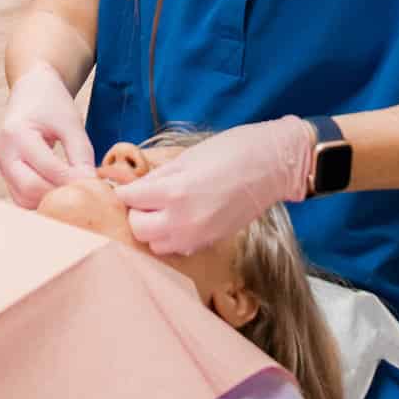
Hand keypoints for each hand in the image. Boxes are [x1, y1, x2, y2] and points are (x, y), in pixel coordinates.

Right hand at [0, 62, 95, 208]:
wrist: (32, 90)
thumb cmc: (51, 103)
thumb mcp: (71, 123)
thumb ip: (81, 154)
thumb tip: (90, 185)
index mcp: (15, 133)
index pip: (47, 168)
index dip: (73, 181)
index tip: (96, 187)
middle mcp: (1, 151)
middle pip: (30, 189)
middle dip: (60, 195)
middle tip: (86, 195)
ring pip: (24, 198)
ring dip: (50, 200)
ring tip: (75, 193)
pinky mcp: (4, 173)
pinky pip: (21, 196)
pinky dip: (41, 198)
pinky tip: (60, 191)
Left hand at [117, 116, 314, 255]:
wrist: (272, 166)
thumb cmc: (232, 151)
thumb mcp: (188, 157)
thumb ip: (158, 176)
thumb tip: (134, 186)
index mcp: (175, 192)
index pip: (130, 200)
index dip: (126, 190)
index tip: (126, 185)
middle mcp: (183, 221)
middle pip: (138, 229)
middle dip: (136, 212)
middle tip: (144, 198)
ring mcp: (198, 236)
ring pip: (156, 245)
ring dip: (152, 229)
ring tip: (162, 209)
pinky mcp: (210, 243)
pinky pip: (178, 248)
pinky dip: (172, 237)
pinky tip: (180, 218)